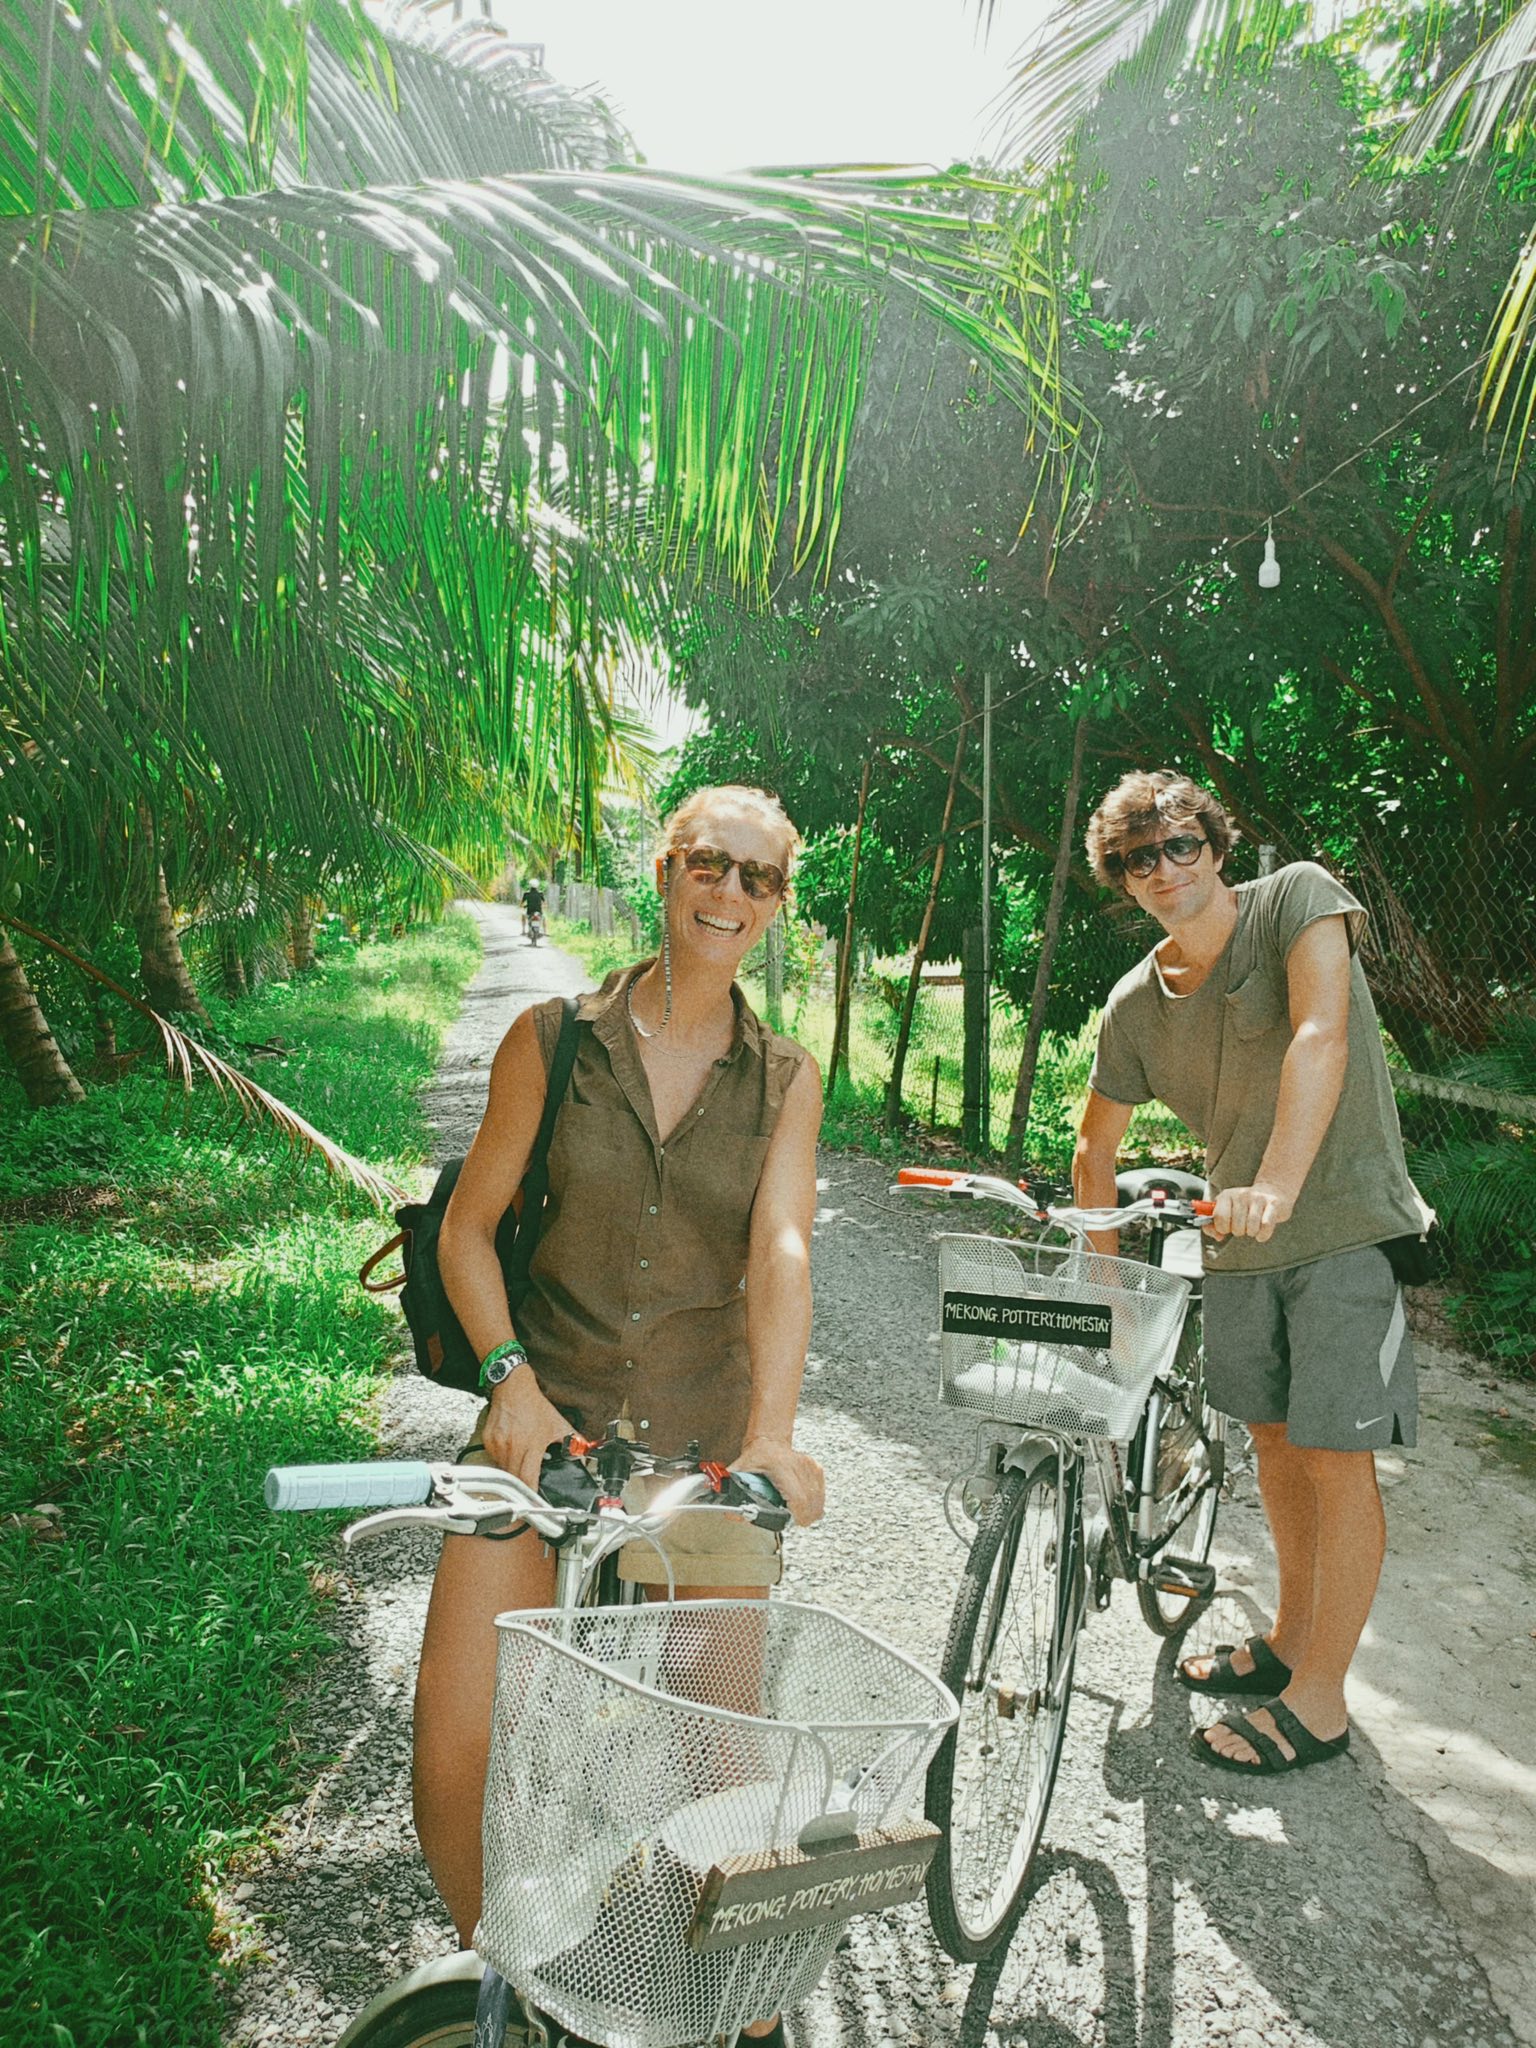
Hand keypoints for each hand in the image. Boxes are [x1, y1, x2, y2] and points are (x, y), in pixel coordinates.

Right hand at [479, 1365, 569, 1493]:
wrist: (512, 1388)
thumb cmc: (534, 1406)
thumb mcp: (558, 1423)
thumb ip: (573, 1440)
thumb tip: (585, 1450)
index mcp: (531, 1446)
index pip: (528, 1479)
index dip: (531, 1494)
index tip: (534, 1504)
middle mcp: (512, 1447)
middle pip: (515, 1478)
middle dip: (522, 1486)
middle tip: (528, 1491)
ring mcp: (498, 1445)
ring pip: (504, 1470)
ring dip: (513, 1472)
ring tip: (521, 1463)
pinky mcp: (488, 1441)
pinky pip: (495, 1459)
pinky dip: (503, 1460)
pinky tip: (511, 1450)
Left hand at [729, 1439, 824, 1526]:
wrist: (770, 1442)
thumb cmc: (757, 1456)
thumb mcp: (741, 1471)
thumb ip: (734, 1492)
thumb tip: (731, 1512)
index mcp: (781, 1466)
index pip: (798, 1497)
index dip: (797, 1515)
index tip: (792, 1521)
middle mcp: (799, 1465)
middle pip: (810, 1502)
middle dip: (803, 1517)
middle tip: (793, 1521)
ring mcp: (810, 1467)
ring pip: (818, 1499)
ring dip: (810, 1512)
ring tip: (798, 1514)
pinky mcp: (817, 1469)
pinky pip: (821, 1493)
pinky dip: (814, 1503)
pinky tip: (805, 1505)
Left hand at [1206, 1181, 1295, 1242]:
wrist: (1271, 1191)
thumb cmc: (1245, 1206)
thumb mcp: (1227, 1211)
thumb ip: (1213, 1225)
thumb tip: (1217, 1236)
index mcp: (1226, 1195)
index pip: (1220, 1217)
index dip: (1222, 1228)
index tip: (1227, 1227)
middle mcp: (1241, 1194)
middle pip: (1236, 1226)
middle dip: (1238, 1231)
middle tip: (1243, 1226)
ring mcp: (1258, 1198)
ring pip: (1251, 1228)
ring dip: (1252, 1233)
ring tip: (1253, 1227)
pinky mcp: (1273, 1203)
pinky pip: (1266, 1226)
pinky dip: (1263, 1235)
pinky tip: (1262, 1232)